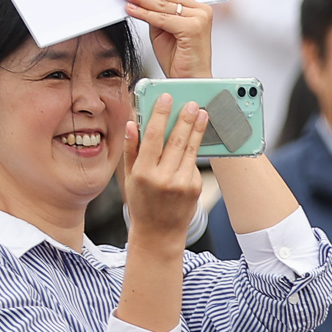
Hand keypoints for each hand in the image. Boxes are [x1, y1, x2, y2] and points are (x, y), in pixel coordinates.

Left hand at [119, 0, 215, 78]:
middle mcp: (200, 10)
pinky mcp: (192, 29)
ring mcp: (199, 18)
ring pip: (161, 5)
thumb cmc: (178, 58)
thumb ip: (156, 13)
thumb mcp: (163, 30)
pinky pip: (161, 18)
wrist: (190, 80)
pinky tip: (129, 8)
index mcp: (196, 8)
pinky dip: (143, 13)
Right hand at [124, 91, 206, 243]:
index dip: (161, 115)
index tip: (167, 98)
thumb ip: (131, 149)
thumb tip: (133, 124)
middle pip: (176, 140)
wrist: (158, 233)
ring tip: (202, 113)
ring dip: (197, 129)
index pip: (153, 137)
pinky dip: (192, 151)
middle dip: (186, 119)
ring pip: (190, 149)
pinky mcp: (195, 187)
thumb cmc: (142, 203)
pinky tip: (194, 141)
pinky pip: (193, 164)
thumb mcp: (130, 178)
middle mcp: (163, 178)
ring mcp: (182, 183)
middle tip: (192, 103)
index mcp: (143, 173)